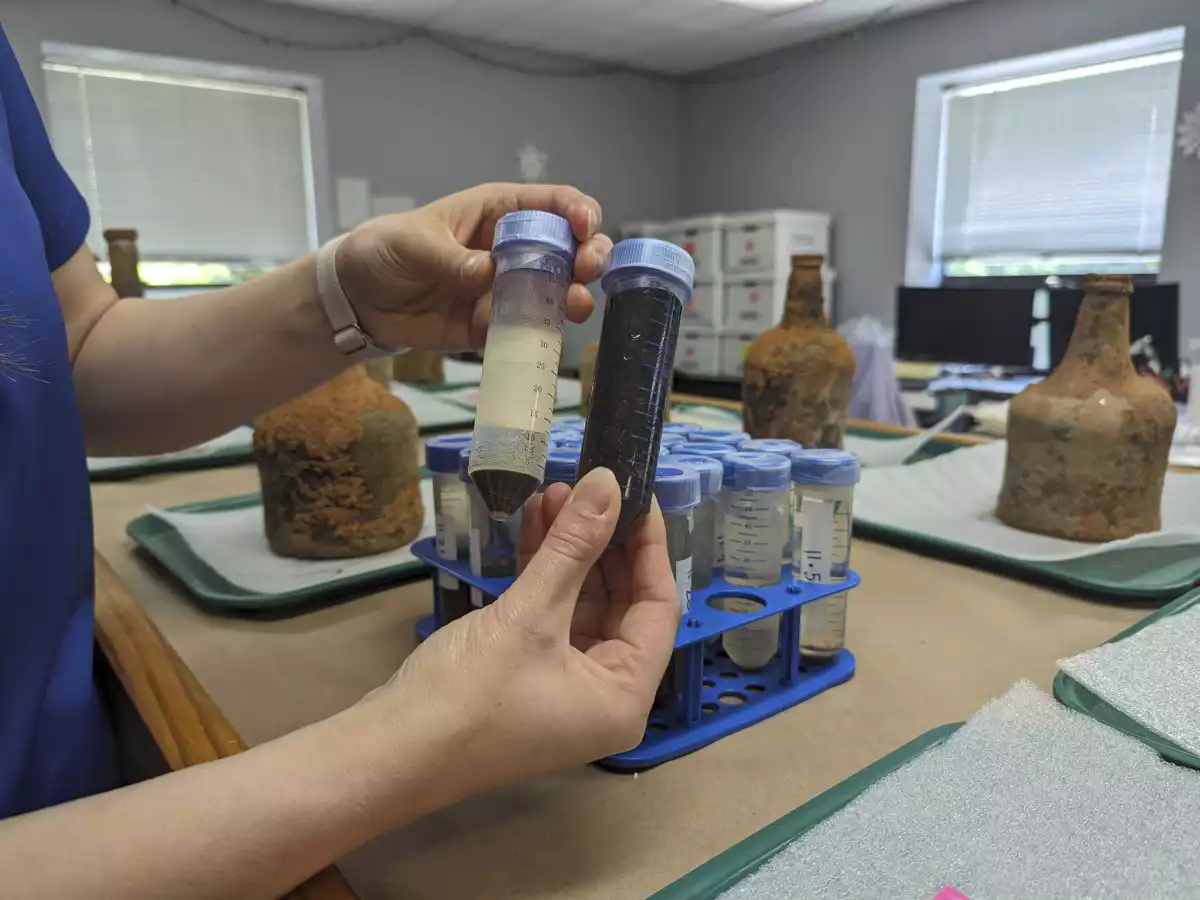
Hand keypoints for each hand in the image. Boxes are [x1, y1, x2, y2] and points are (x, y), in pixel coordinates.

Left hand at [335, 183, 613, 349]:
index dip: (577, 212)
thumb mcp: (413, 244)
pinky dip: (536, 332)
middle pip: (570, 248)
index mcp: (499, 212)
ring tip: (573, 305)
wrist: (358, 301)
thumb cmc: (386, 251)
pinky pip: (525, 329)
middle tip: (585, 270)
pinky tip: (534, 333)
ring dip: (572, 297)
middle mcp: (513, 249)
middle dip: (588, 256)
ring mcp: (508, 289)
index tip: (583, 229)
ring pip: (557, 291)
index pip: (553, 204)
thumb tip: (487, 273)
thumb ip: (450, 259)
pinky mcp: (495, 325)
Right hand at [373, 468, 679, 798]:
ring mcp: (563, 688)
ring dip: (569, 551)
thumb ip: (573, 546)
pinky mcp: (527, 676)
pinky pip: (549, 615)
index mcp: (624, 695)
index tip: (637, 494)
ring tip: (555, 492)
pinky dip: (542, 572)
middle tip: (590, 487)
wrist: (390, 751)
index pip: (658, 607)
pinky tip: (533, 523)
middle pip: (621, 603)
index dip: (649, 546)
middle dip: (602, 542)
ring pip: (581, 604)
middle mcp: (603, 695)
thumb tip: (608, 484)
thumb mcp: (529, 614)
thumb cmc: (470, 693)